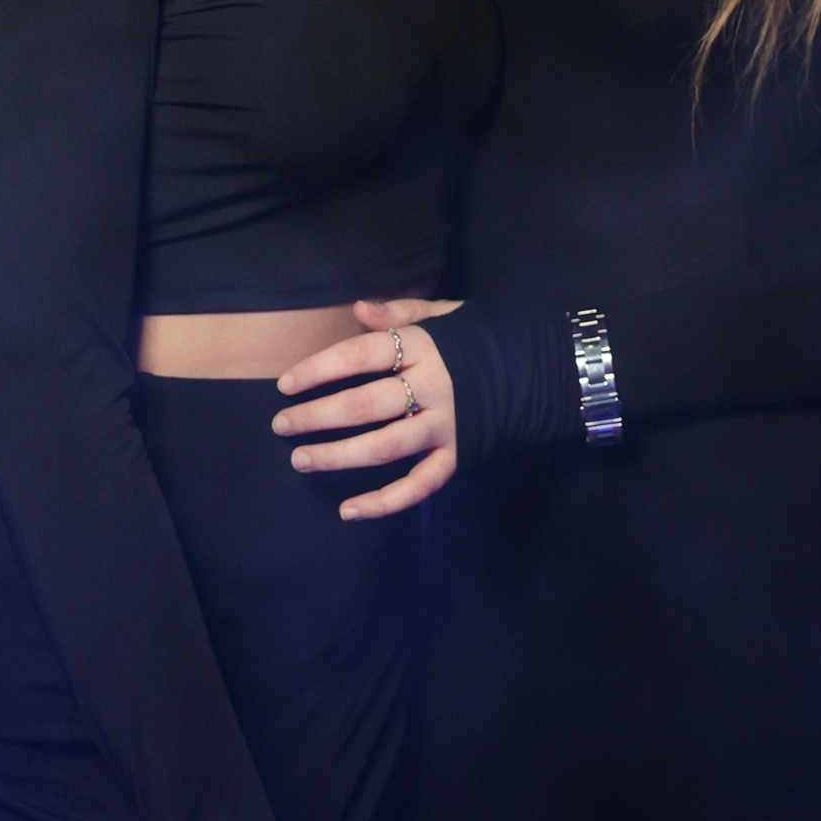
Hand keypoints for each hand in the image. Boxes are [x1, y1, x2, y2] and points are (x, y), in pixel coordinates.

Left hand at [273, 297, 461, 519]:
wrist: (539, 366)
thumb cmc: (479, 338)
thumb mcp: (443, 314)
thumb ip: (399, 312)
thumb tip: (358, 309)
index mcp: (423, 347)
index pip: (361, 355)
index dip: (320, 369)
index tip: (285, 385)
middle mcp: (432, 387)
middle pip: (365, 404)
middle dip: (317, 417)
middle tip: (281, 426)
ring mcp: (445, 426)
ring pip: (384, 447)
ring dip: (338, 456)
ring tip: (301, 459)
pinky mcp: (458, 457)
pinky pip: (419, 485)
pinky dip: (384, 502)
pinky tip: (349, 511)